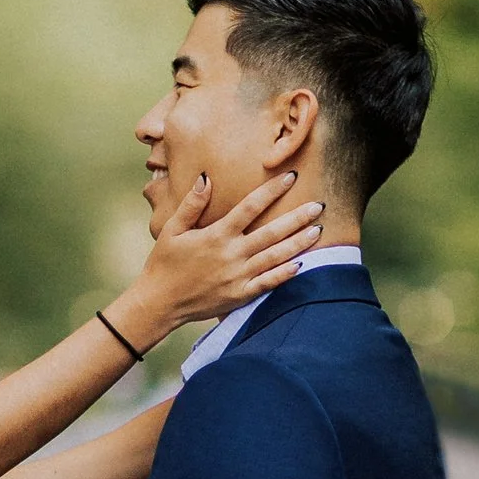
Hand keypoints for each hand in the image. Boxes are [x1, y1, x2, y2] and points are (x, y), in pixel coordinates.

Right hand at [116, 169, 327, 346]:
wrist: (159, 302)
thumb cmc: (164, 263)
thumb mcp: (172, 229)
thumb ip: (192, 204)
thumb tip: (207, 177)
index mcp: (216, 235)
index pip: (250, 207)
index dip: (271, 190)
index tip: (290, 176)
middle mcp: (231, 254)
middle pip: (272, 232)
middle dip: (297, 217)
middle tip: (318, 205)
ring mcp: (238, 277)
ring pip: (275, 257)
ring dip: (298, 243)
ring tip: (317, 230)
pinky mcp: (240, 295)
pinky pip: (267, 284)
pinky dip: (285, 274)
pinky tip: (302, 264)